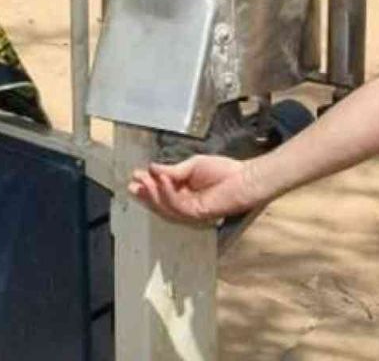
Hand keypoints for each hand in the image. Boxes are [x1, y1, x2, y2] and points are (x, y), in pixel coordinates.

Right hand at [127, 155, 263, 225]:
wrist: (244, 178)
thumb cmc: (224, 170)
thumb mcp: (192, 165)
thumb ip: (173, 170)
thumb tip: (152, 168)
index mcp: (183, 191)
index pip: (160, 191)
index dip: (147, 184)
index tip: (135, 175)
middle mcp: (185, 203)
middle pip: (160, 202)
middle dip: (146, 192)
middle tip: (134, 181)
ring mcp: (191, 210)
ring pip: (166, 207)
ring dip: (154, 193)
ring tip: (146, 179)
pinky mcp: (199, 213)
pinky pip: (178, 206)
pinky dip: (169, 194)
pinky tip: (163, 181)